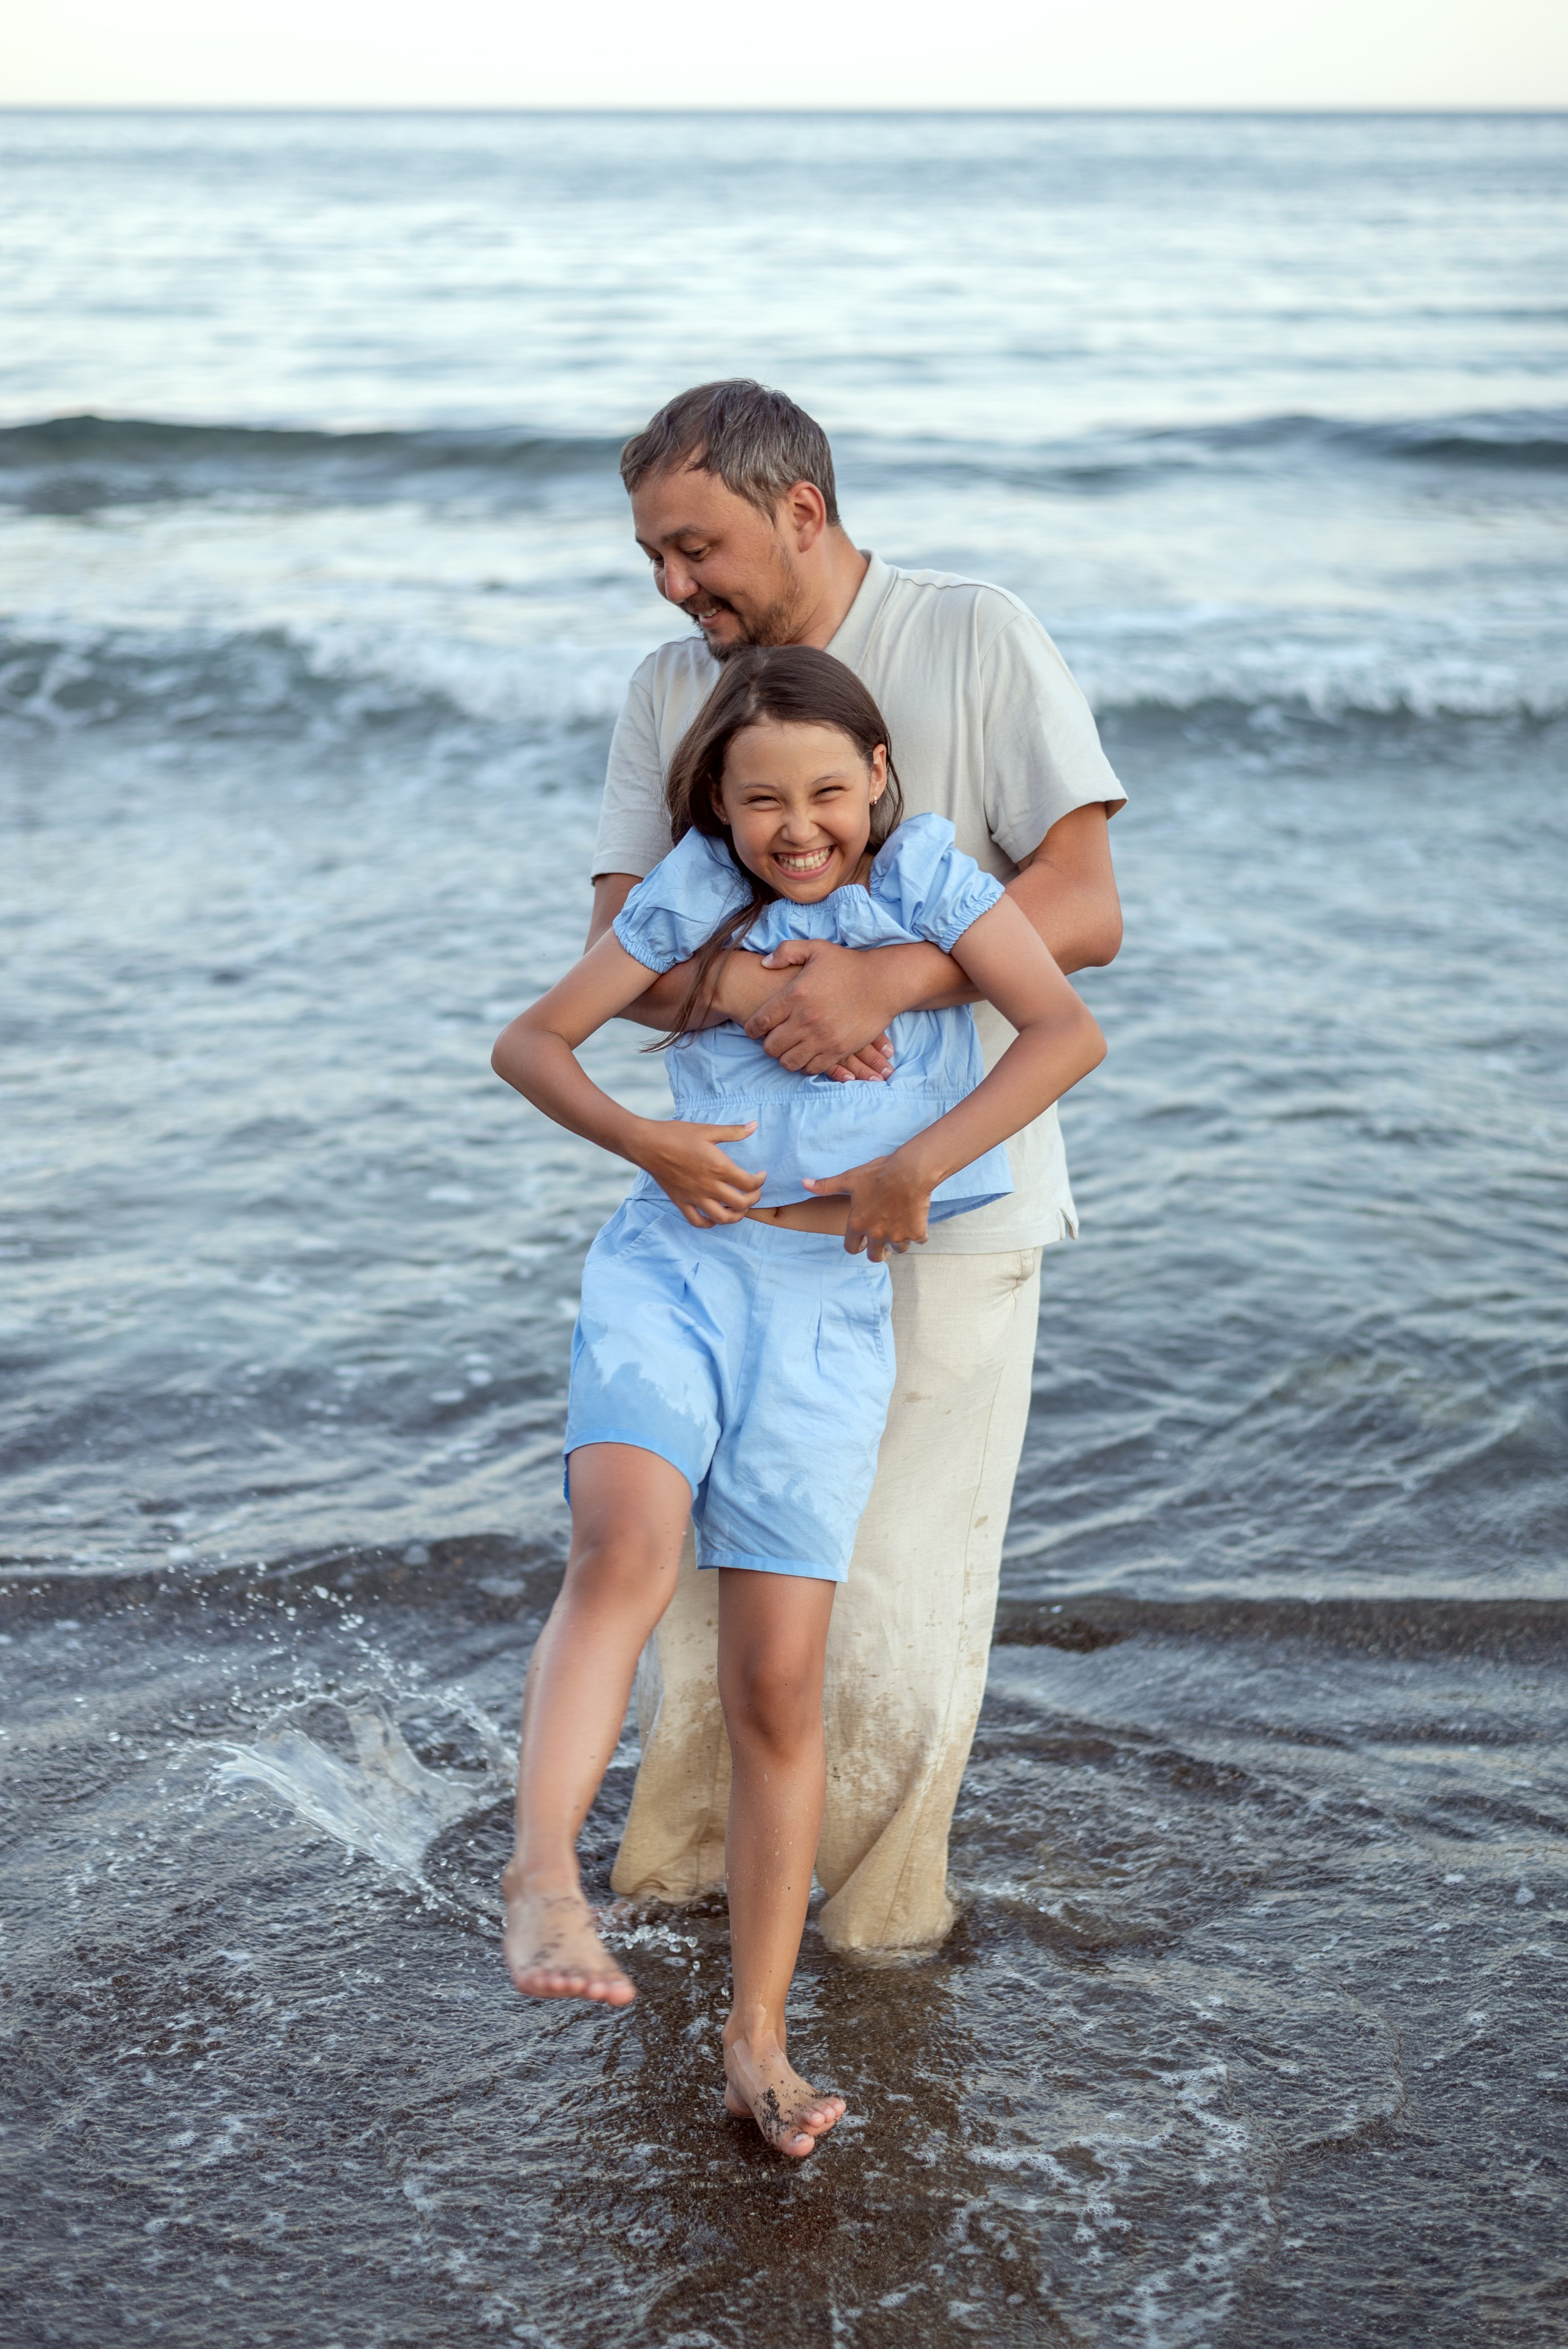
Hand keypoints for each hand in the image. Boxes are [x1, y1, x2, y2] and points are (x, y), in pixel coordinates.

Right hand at [636, 1119, 765, 1227]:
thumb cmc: (677, 1134)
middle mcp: (709, 1186)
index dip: (760, 1181)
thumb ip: (734, 1131)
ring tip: (738, 1207)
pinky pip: (698, 1222)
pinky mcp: (681, 1202)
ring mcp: (694, 1197)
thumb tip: (755, 1126)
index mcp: (718, 1167)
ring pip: (722, 1218)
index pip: (749, 1184)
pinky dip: (710, 1223)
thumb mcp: (708, 1130)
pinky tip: (714, 1215)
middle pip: (741, 1204)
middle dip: (753, 1199)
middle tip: (753, 1192)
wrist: (647, 1144)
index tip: (760, 1175)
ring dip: (736, 1216)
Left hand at [746, 940, 898, 1076]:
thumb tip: (764, 964)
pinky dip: (806, 1065)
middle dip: (768, 1045)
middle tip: (773, 1040)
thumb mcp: (816, 948)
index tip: (754, 1030)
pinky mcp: (839, 1049)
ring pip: (789, 1062)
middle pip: (771, 1047)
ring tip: (790, 1049)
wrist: (883, 982)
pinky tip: (808, 1055)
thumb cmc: (848, 964)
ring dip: (786, 1057)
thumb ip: (786, 951)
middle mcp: (805, 1019)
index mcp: (795, 995)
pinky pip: (813, 1068)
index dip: (752, 1029)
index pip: (760, 1022)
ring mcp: (823, 1037)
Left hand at [802, 1152, 932, 1261]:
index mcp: (858, 1224)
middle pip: (875, 1257)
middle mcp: (876, 1234)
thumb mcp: (849, 1179)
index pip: (851, 1248)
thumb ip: (826, 1186)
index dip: (856, 1245)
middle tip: (883, 1243)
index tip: (862, 1241)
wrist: (909, 1171)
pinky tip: (917, 1221)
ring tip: (900, 1227)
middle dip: (878, 1251)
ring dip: (898, 1241)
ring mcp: (897, 1235)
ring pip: (898, 1249)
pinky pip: (918, 1240)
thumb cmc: (878, 1173)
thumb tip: (804, 1183)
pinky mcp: (915, 1232)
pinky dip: (918, 1233)